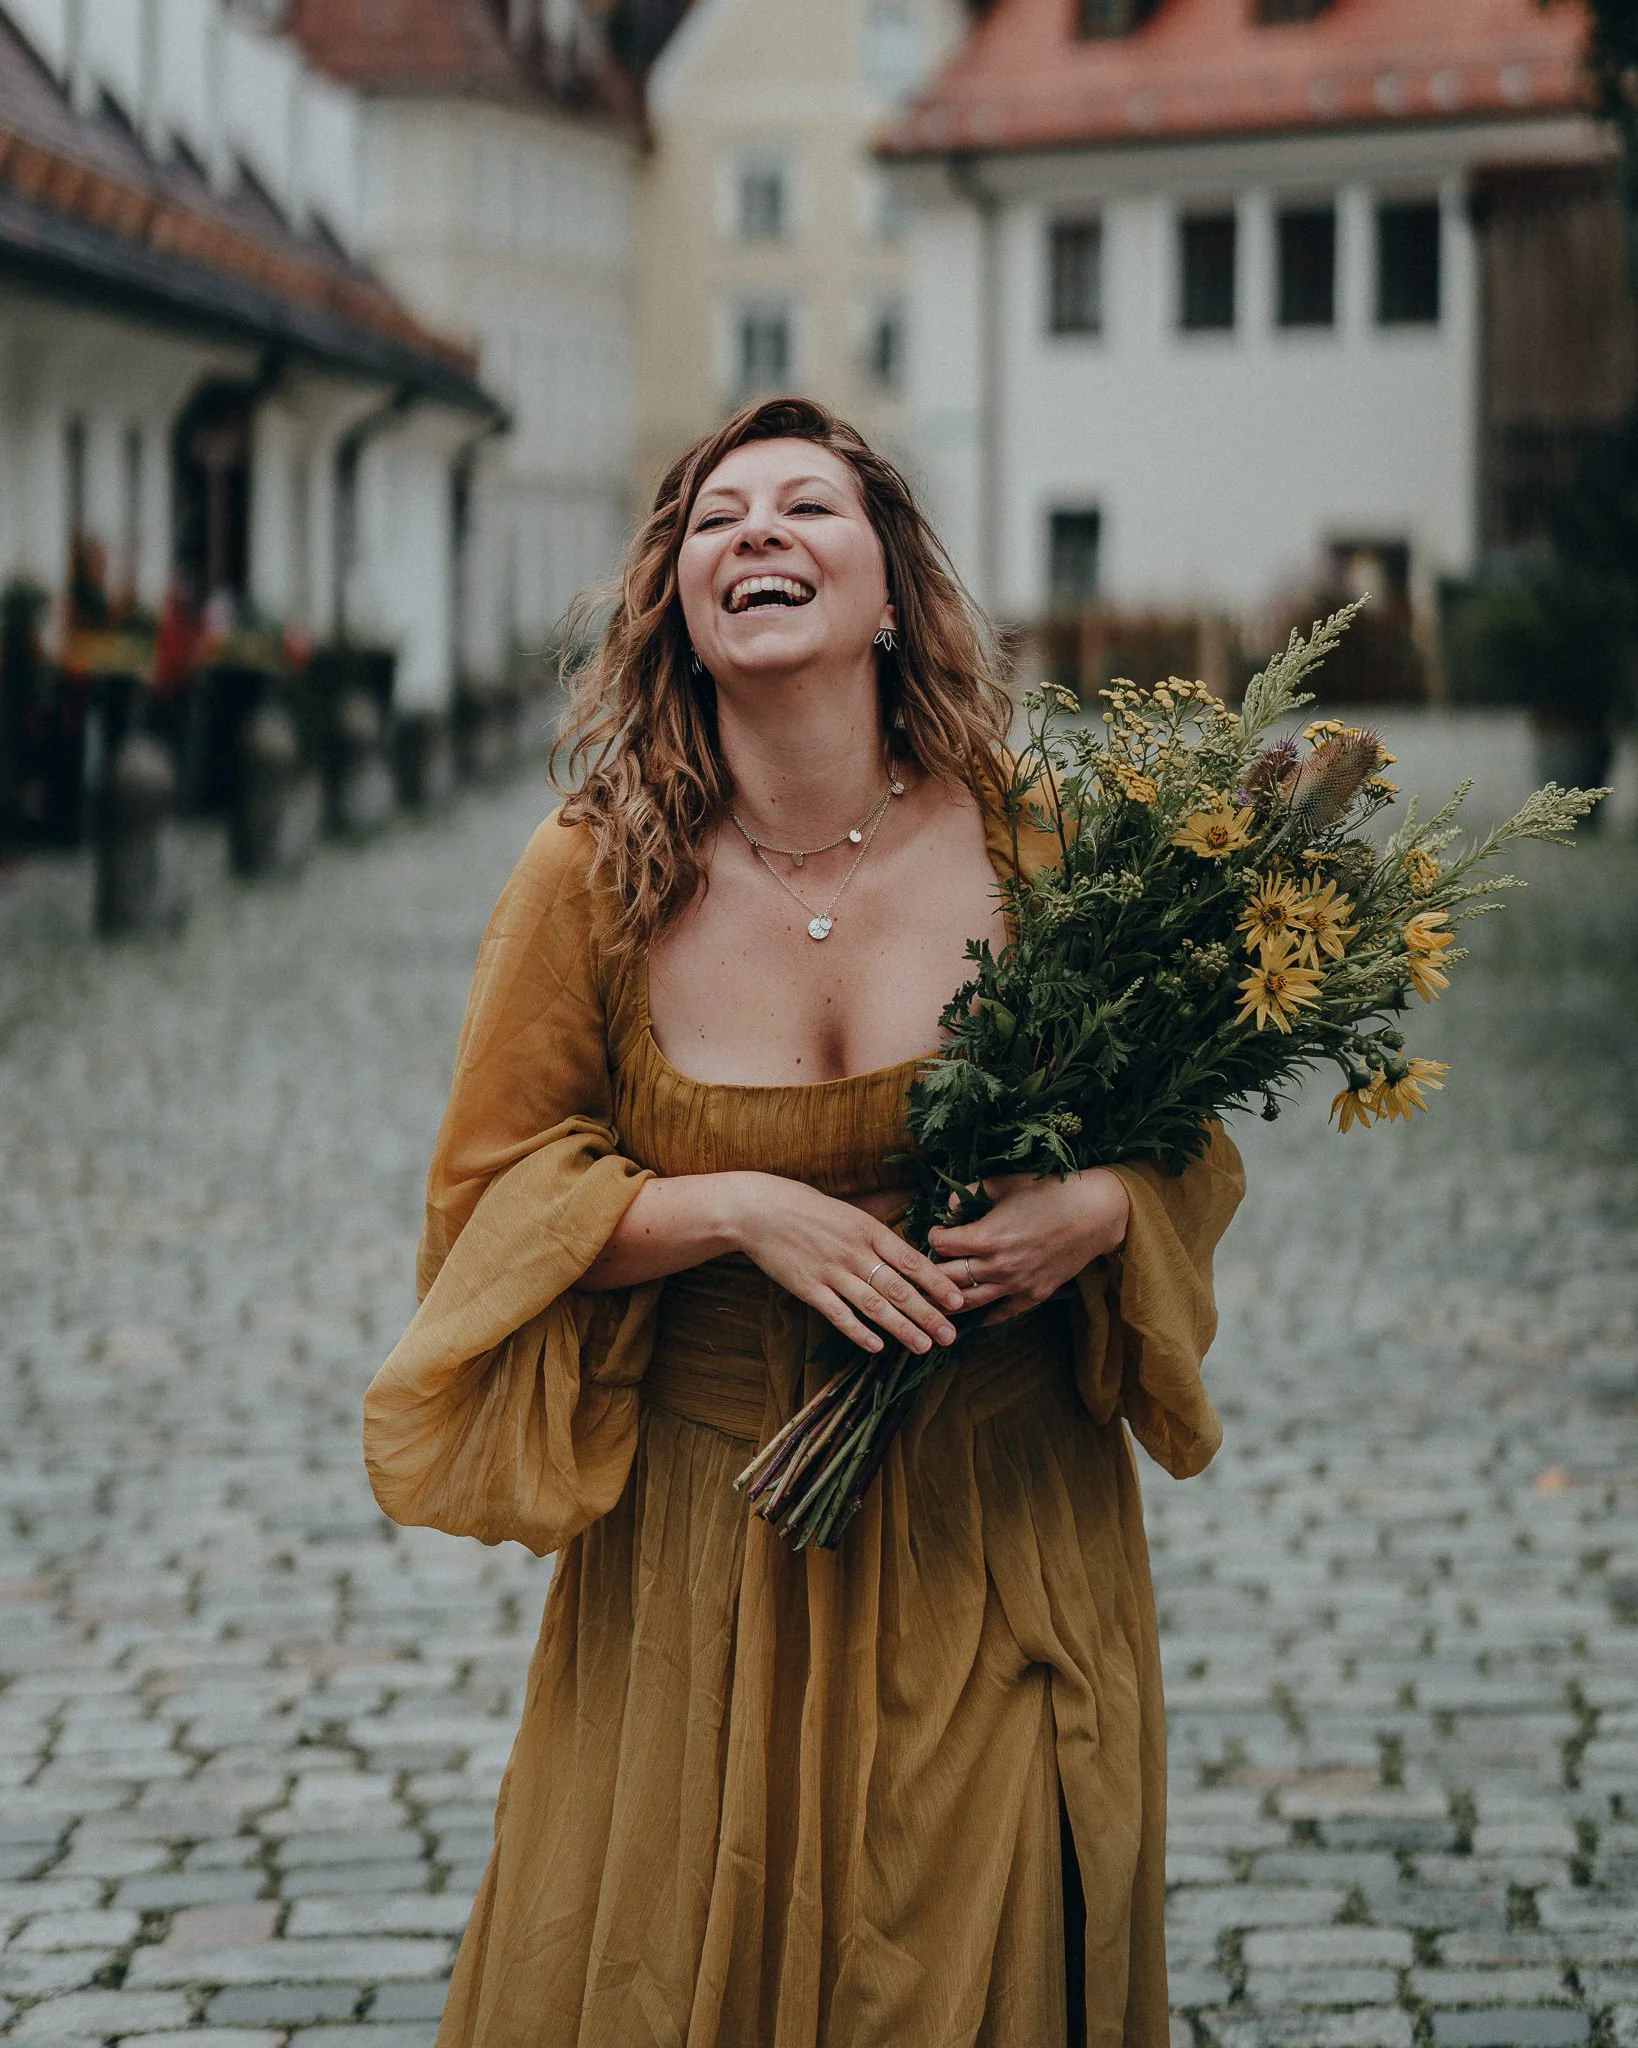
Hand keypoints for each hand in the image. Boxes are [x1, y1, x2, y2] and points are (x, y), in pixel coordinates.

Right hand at [729, 1173, 964, 1356]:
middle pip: (898, 1287)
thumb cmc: (809, 1209)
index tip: (958, 1301)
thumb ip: (878, 1235)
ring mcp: (831, 1271)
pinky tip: (877, 1347)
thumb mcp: (851, 1212)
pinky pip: (838, 1314)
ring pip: (873, 1305)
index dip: (936, 1283)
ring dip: (901, 1328)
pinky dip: (858, 1332)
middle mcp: (854, 1251)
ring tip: (923, 1346)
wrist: (760, 1210)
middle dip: (928, 1313)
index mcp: (868, 1230)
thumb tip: (911, 1255)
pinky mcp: (808, 1288)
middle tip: (950, 1335)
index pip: (910, 1260)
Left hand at [926, 1168, 1129, 1324]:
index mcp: (986, 1236)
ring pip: (969, 1302)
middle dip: (931, 1274)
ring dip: (948, 1303)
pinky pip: (1001, 1313)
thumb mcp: (1003, 1183)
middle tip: (923, 1272)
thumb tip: (948, 1208)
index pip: (940, 1245)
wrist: (1096, 1214)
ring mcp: (1016, 1285)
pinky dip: (985, 1316)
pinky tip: (974, 1317)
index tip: (936, 1232)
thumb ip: (970, 1193)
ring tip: (933, 1303)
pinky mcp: (1033, 1296)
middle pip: (948, 1279)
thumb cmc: (1049, 1192)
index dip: (933, 1236)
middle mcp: (997, 1266)